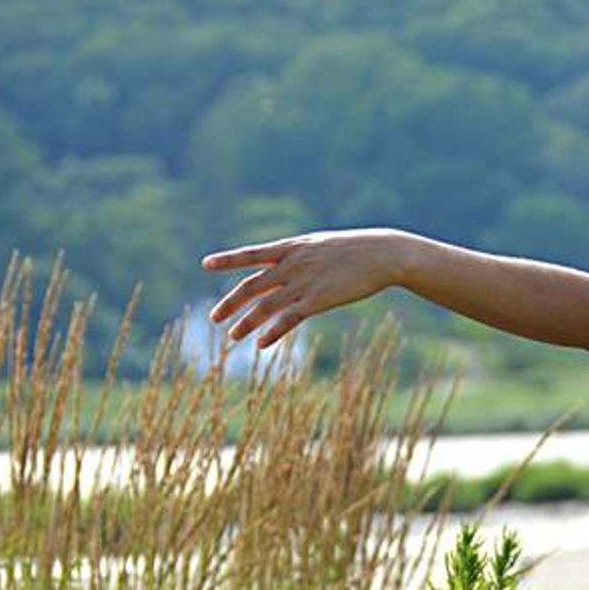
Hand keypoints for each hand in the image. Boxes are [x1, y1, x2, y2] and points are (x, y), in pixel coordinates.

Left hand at [201, 228, 411, 347]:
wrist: (382, 254)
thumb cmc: (355, 250)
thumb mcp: (321, 246)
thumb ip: (301, 256)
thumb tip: (288, 264)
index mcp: (291, 248)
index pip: (251, 254)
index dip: (228, 260)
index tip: (206, 264)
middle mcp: (292, 265)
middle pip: (252, 286)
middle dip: (231, 303)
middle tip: (214, 318)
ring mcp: (304, 283)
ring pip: (266, 306)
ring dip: (247, 323)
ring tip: (233, 337)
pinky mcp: (318, 300)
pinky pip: (289, 319)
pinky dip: (273, 332)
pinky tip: (262, 344)